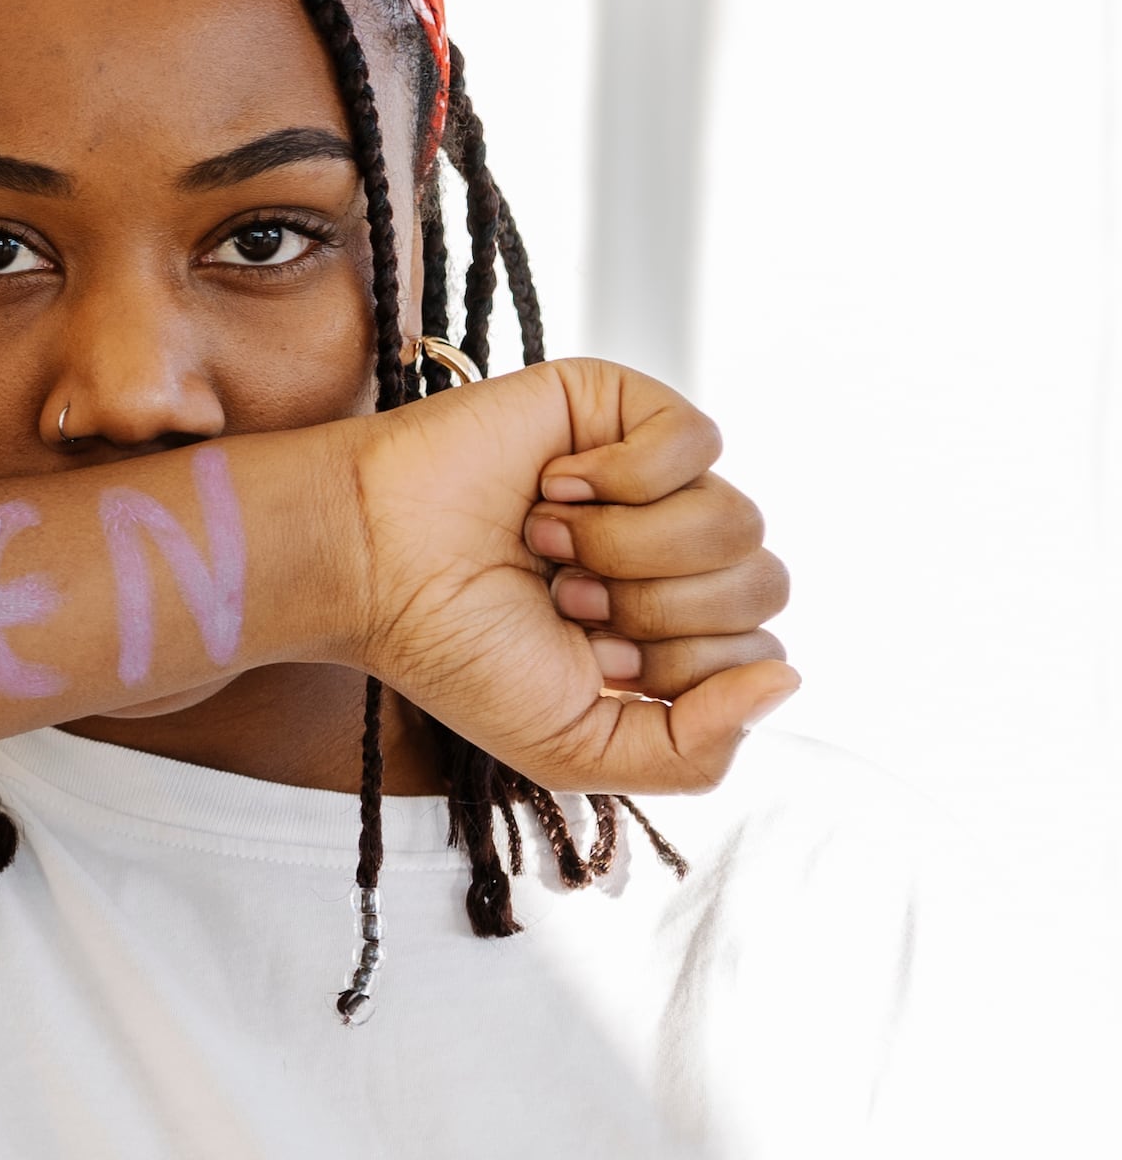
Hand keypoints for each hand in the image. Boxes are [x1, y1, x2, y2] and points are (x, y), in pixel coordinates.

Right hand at [336, 362, 797, 797]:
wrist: (371, 566)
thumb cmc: (456, 652)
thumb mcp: (577, 746)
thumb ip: (695, 751)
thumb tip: (789, 677)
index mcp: (674, 629)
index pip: (759, 652)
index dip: (673, 665)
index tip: (581, 654)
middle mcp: (677, 552)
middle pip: (762, 585)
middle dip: (652, 606)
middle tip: (559, 596)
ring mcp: (656, 478)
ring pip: (736, 516)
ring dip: (630, 545)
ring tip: (548, 543)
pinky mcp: (622, 407)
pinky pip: (698, 440)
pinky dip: (625, 475)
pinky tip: (557, 485)